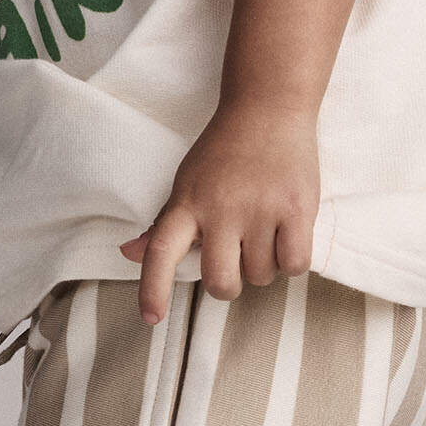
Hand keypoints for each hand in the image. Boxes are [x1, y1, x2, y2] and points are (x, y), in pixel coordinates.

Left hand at [118, 101, 318, 324]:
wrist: (269, 106)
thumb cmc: (226, 150)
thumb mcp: (187, 182)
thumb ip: (164, 223)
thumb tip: (129, 253)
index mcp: (187, 203)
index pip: (160, 252)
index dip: (152, 289)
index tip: (150, 319)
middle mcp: (220, 209)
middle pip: (220, 282)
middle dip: (230, 283)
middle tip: (237, 258)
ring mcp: (259, 209)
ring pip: (261, 276)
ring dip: (266, 265)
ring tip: (266, 231)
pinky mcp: (296, 208)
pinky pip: (294, 265)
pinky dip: (292, 261)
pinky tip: (288, 237)